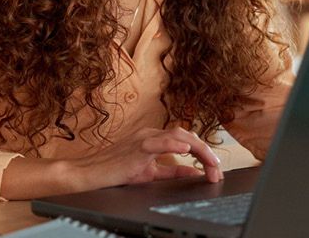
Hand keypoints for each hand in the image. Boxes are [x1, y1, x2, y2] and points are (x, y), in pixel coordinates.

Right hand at [71, 127, 222, 191]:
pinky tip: (186, 149)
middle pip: (187, 135)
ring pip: (178, 136)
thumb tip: (193, 172)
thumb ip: (172, 171)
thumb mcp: (150, 172)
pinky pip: (159, 142)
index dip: (204, 153)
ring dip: (198, 149)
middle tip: (218, 169)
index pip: (186, 140)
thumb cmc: (115, 171)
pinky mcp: (136, 147)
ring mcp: (144, 138)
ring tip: (211, 162)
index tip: (214, 169)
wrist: (91, 173)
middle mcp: (151, 134)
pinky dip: (174, 144)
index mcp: (155, 138)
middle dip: (206, 152)